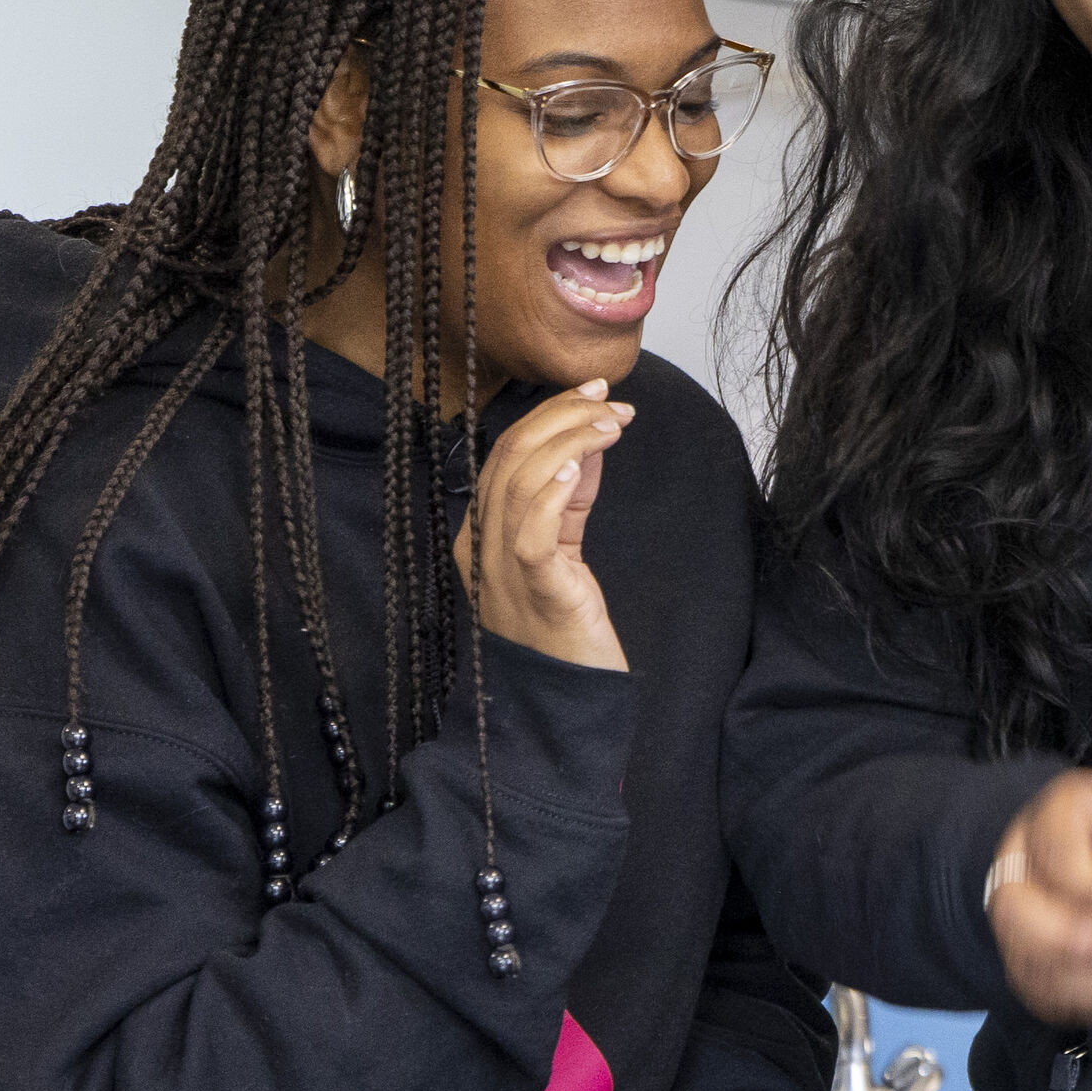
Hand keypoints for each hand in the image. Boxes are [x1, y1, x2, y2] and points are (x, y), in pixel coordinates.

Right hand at [464, 381, 632, 671]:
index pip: (503, 454)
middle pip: (508, 459)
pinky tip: (577, 466)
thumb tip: (584, 444)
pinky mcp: (536, 593)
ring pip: (519, 485)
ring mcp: (502, 571)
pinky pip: (531, 535)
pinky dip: (551, 495)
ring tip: (611, 421)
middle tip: (609, 398)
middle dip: (561, 416)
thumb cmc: (564, 625)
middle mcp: (481, 548)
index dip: (547, 413)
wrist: (565, 701)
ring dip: (569, 442)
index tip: (593, 389)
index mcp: (480, 534)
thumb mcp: (563, 549)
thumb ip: (568, 500)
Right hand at [987, 768, 1091, 1026]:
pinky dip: (1086, 1001)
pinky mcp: (1026, 958)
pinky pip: (1039, 993)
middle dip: (1075, 938)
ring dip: (1089, 979)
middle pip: (1013, 913)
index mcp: (1050, 817)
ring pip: (1025, 962)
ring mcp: (1015, 918)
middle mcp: (1017, 868)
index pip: (1056, 856)